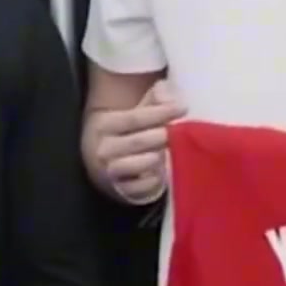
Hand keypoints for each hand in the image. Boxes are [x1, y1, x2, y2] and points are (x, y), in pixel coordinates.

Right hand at [95, 77, 186, 204]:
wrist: (103, 163)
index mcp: (104, 124)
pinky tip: (164, 170)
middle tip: (180, 132)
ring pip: (142, 163)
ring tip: (169, 150)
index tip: (182, 108)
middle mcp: (103, 149)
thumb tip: (169, 95)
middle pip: (139, 141)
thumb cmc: (126, 133)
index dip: (160, 112)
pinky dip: (157, 177)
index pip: (134, 117)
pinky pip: (144, 185)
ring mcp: (110, 172)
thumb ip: (154, 100)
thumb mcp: (134, 112)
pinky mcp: (120, 191)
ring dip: (160, 156)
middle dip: (163, 136)